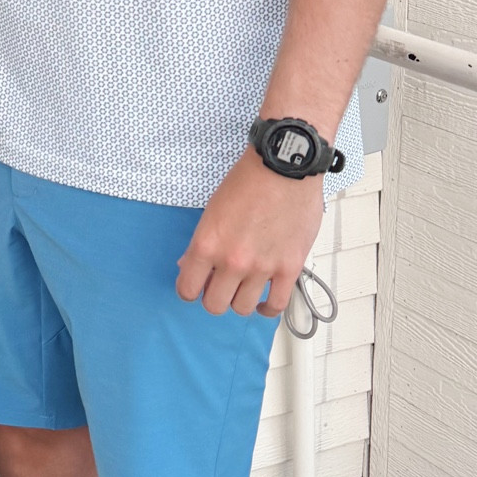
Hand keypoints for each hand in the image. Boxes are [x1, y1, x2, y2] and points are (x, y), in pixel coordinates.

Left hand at [176, 149, 324, 317]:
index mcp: (207, 245)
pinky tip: (262, 302)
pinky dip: (267, 309)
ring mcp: (262, 268)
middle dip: (213, 297)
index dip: (189, 290)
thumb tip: (189, 266)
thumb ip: (202, 244)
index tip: (195, 286)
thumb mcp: (212, 210)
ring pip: (242, 308)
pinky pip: (276, 305)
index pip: (187, 289)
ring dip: (239, 301)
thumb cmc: (247, 181)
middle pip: (214, 304)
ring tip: (241, 290)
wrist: (284, 168)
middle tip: (219, 286)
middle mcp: (232, 261)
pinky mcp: (289, 269)